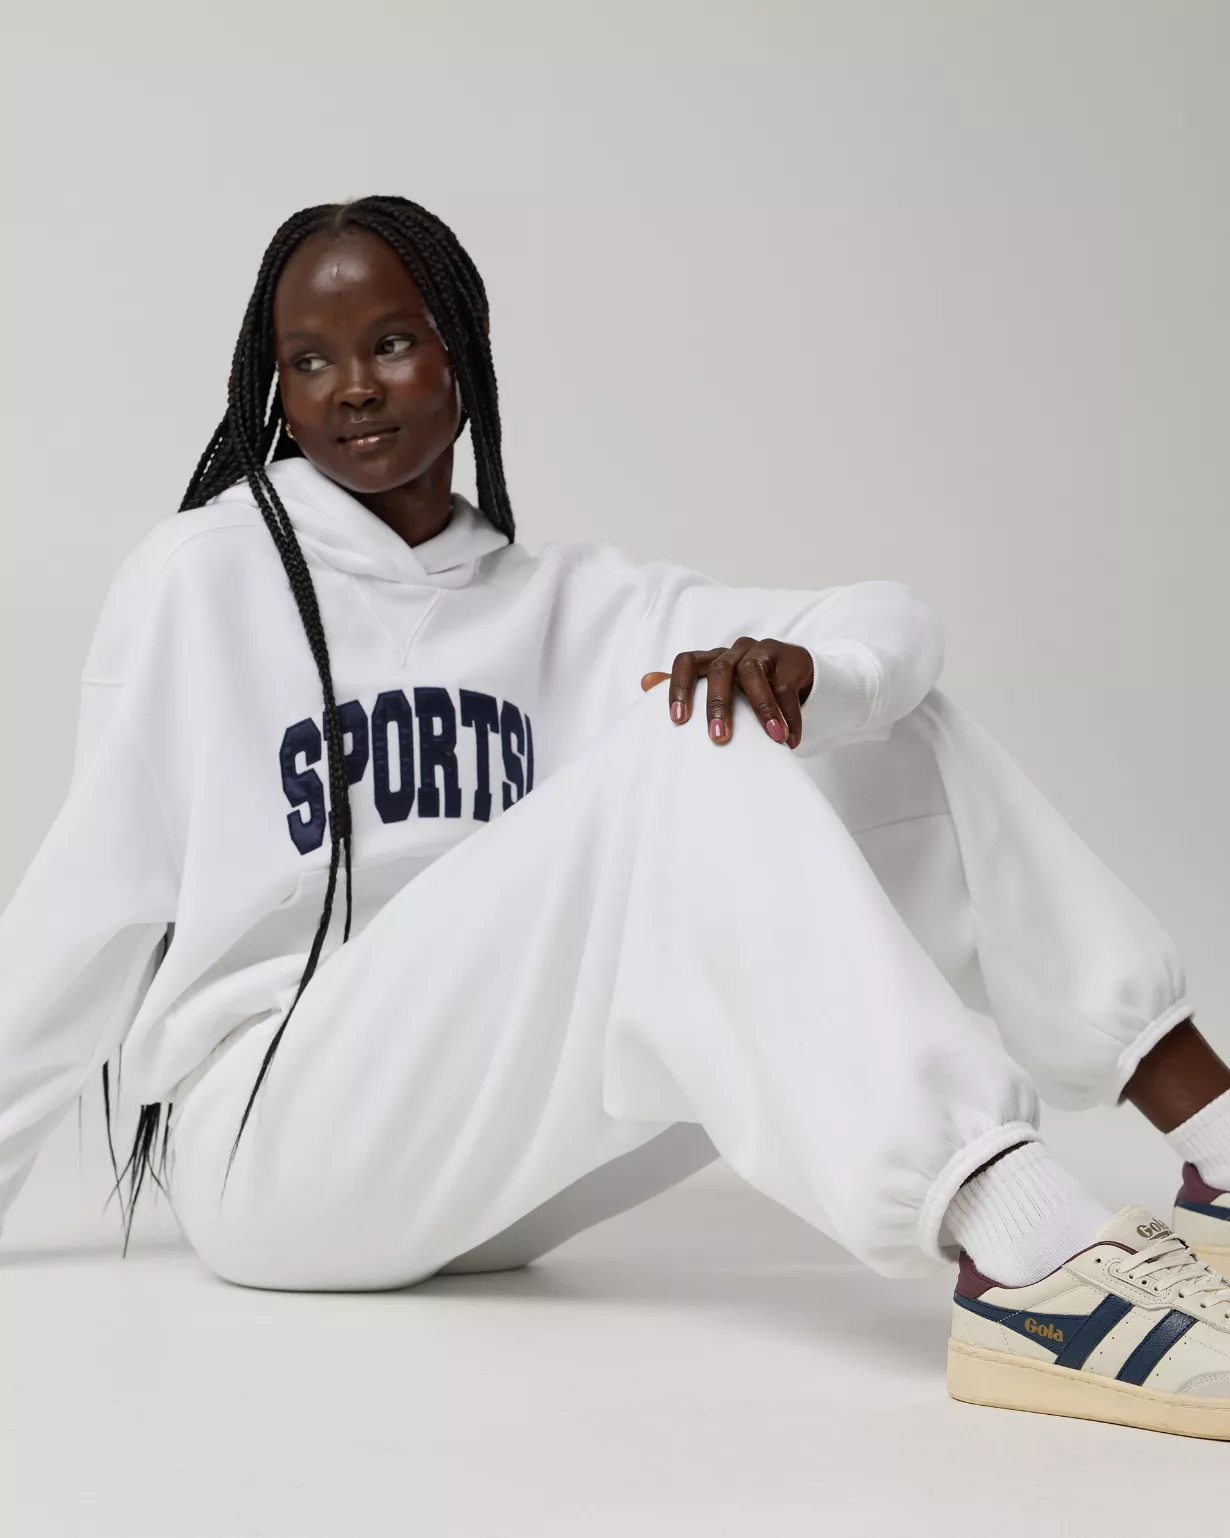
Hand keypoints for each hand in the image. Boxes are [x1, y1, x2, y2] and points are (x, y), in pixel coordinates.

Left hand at [640, 637, 813, 746]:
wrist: (796, 671)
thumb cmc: (747, 685)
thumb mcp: (717, 686)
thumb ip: (684, 685)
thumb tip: (645, 681)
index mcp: (712, 658)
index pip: (686, 662)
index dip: (678, 687)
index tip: (677, 719)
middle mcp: (735, 651)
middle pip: (720, 670)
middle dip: (718, 705)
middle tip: (718, 738)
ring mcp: (763, 652)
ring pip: (754, 674)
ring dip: (762, 709)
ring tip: (772, 738)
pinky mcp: (790, 660)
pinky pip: (786, 688)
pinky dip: (788, 716)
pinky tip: (790, 741)